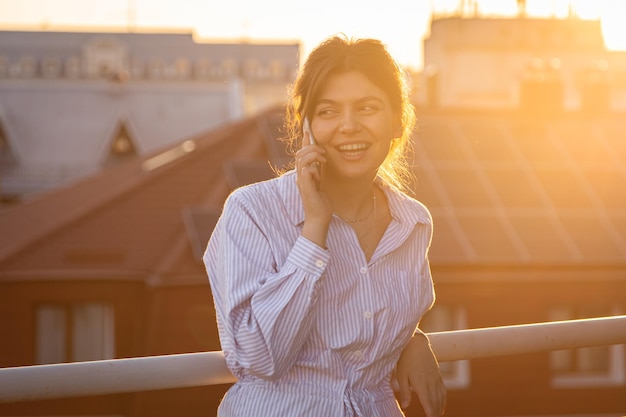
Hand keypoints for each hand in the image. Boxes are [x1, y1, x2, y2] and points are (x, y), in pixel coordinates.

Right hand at [295, 125, 331, 246]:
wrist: (319, 217)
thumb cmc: (321, 202)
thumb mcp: (320, 183)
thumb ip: (318, 172)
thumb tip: (320, 161)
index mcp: (303, 174)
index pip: (301, 154)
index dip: (304, 141)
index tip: (307, 130)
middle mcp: (300, 176)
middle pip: (300, 154)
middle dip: (311, 147)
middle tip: (323, 151)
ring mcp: (301, 181)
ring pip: (302, 159)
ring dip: (313, 155)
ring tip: (323, 159)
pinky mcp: (305, 186)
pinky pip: (306, 170)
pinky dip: (313, 167)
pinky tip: (320, 171)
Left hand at [395, 333, 446, 416]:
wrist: (416, 343)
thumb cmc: (406, 358)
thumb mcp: (401, 375)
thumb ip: (404, 391)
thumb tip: (405, 406)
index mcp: (421, 384)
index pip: (428, 404)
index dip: (430, 414)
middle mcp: (431, 383)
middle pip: (435, 403)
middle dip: (435, 413)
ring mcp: (436, 378)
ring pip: (441, 397)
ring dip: (440, 408)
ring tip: (437, 416)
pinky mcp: (438, 374)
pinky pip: (443, 390)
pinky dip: (443, 400)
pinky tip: (441, 405)